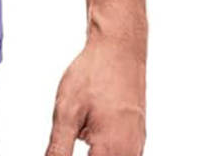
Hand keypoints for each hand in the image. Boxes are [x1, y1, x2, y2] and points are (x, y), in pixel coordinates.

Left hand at [46, 35, 145, 155]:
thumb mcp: (66, 112)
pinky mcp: (137, 137)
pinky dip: (102, 146)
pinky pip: (119, 152)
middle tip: (76, 128)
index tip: (63, 145)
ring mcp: (136, 145)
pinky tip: (90, 124)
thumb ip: (59, 148)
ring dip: (94, 150)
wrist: (119, 50)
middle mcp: (130, 153)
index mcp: (112, 151)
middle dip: (86, 151)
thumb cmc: (94, 75)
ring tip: (84, 122)